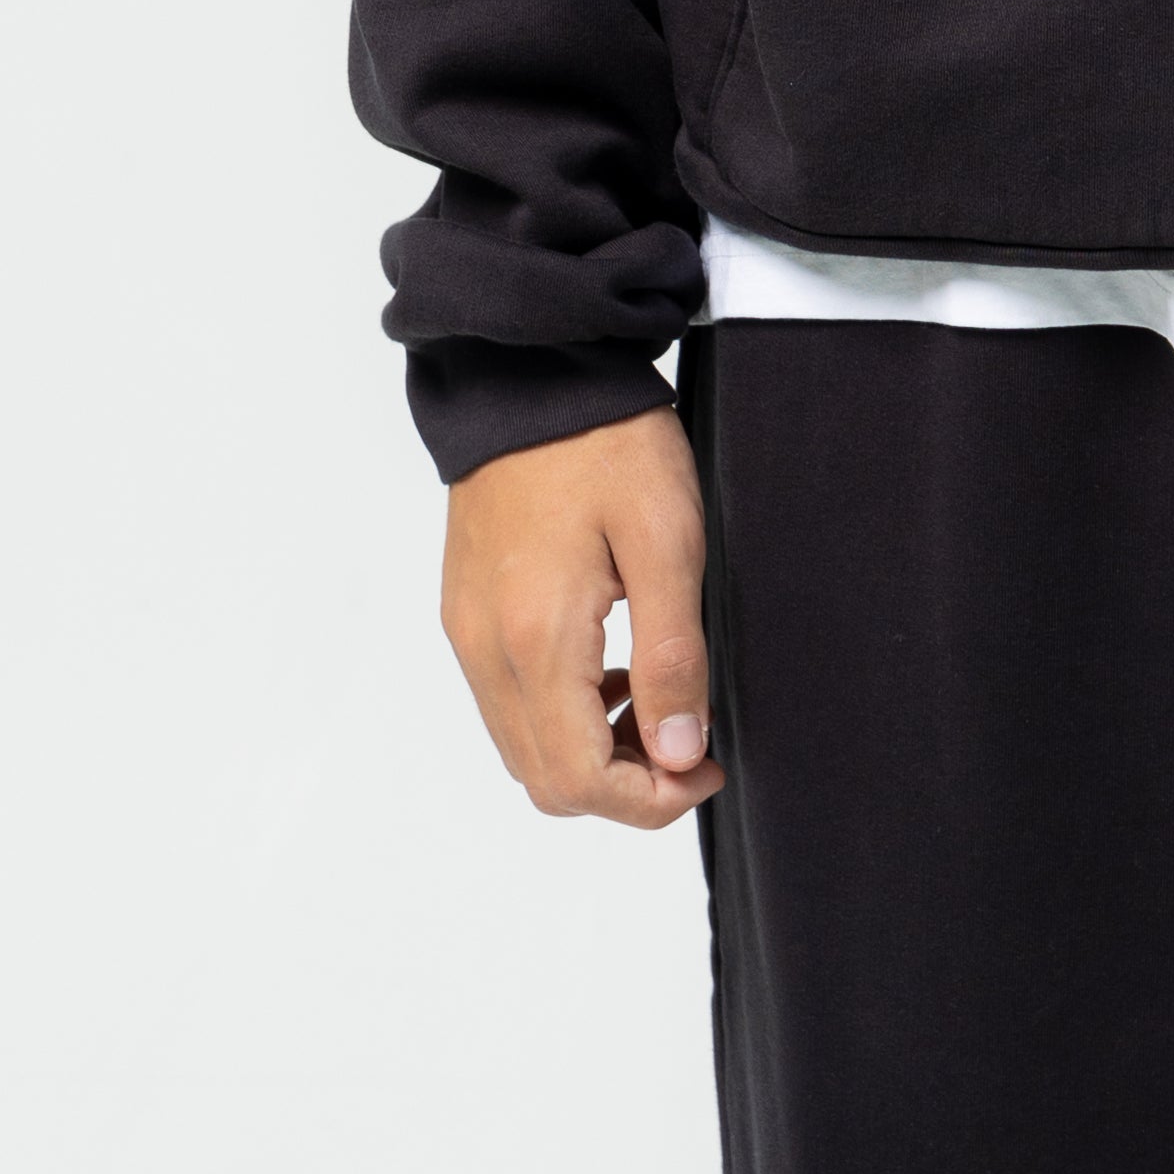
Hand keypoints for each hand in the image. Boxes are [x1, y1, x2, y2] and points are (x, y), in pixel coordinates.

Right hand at [440, 408, 723, 826]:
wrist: (531, 372)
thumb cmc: (607, 443)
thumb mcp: (667, 540)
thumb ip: (672, 657)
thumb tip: (681, 754)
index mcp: (537, 639)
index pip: (579, 780)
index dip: (651, 801)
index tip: (708, 766)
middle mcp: (485, 650)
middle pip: (544, 781)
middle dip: (624, 787)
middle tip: (691, 743)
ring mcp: (467, 632)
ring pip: (522, 748)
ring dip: (591, 753)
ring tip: (656, 702)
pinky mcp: (465, 610)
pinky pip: (505, 702)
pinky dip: (559, 715)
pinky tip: (611, 667)